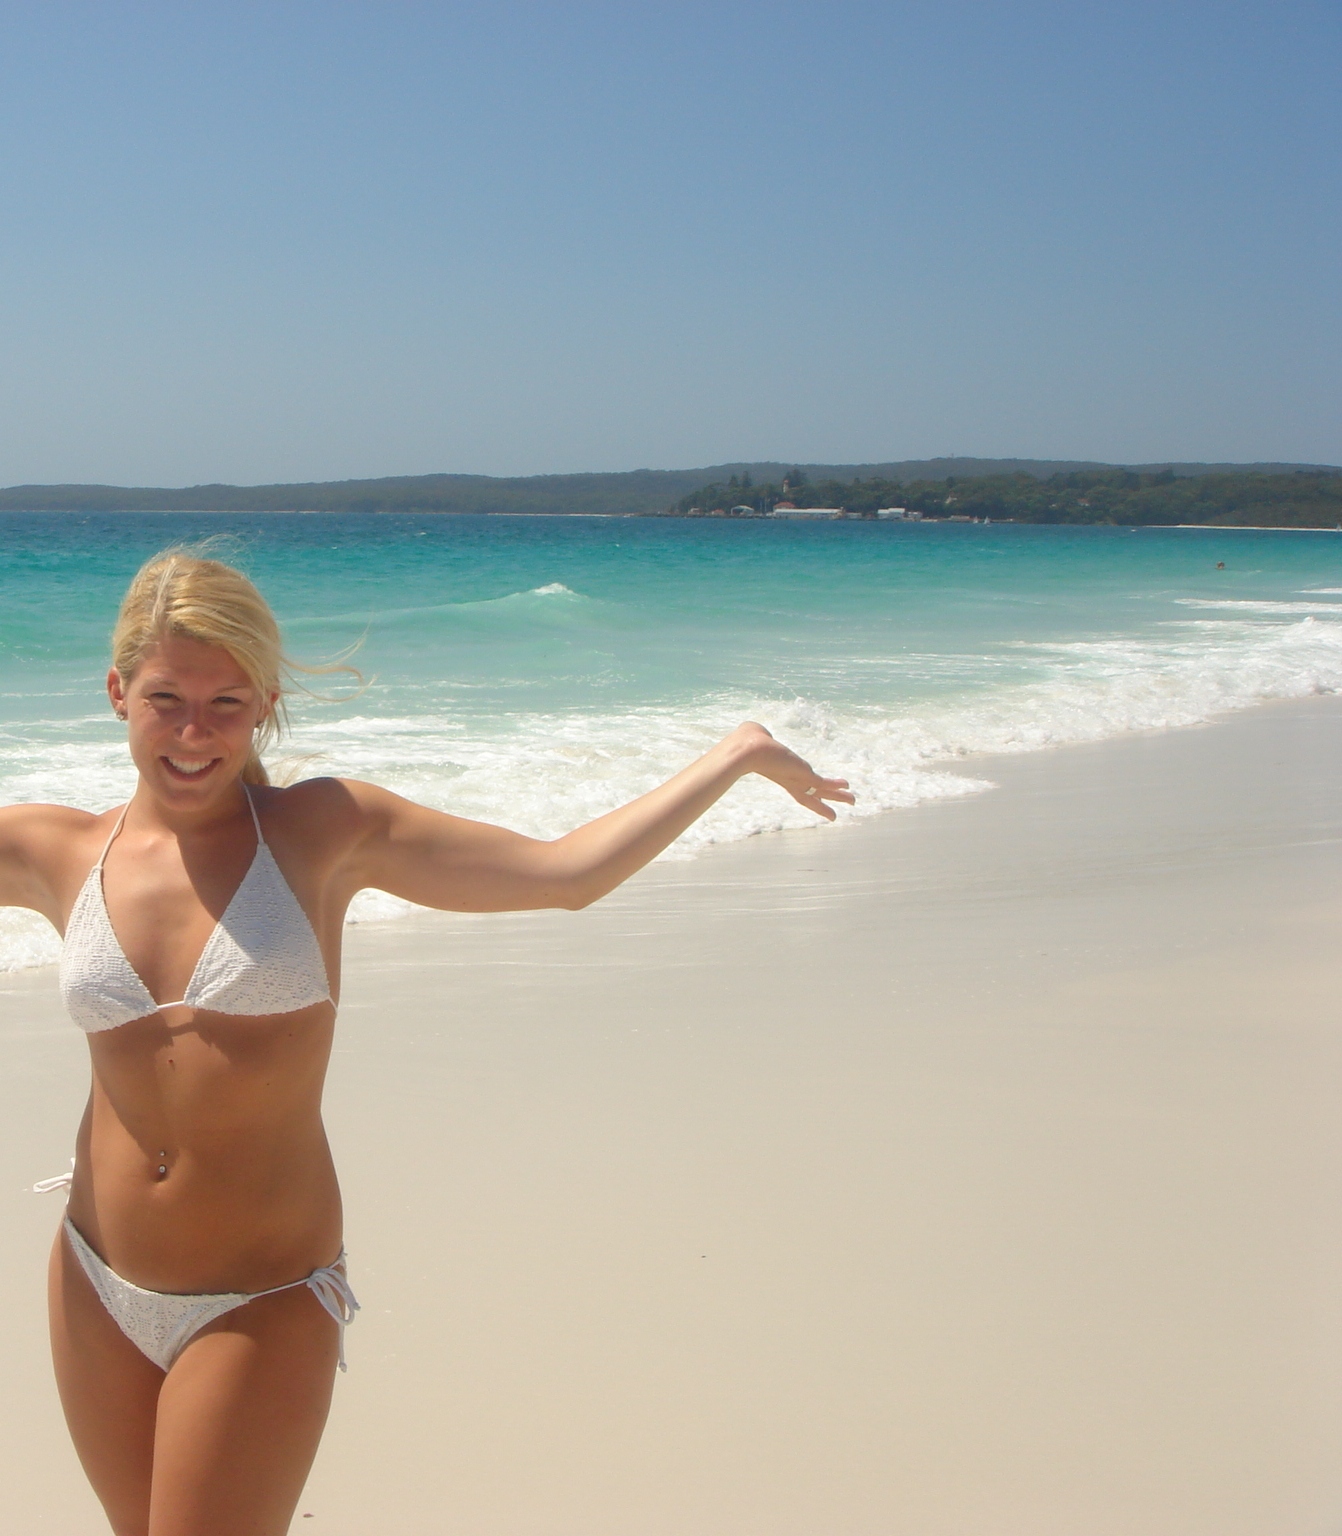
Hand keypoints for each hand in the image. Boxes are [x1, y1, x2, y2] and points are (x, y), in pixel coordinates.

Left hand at [729, 722, 854, 821]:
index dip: (806, 792)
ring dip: (838, 796)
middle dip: (823, 805)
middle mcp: (789, 779)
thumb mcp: (755, 738)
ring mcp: (797, 778)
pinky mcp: (803, 774)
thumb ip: (759, 736)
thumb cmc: (746, 740)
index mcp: (779, 773)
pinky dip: (835, 785)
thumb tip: (756, 730)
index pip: (796, 787)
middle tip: (834, 816)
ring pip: (820, 791)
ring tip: (853, 801)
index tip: (815, 798)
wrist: (748, 748)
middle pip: (810, 796)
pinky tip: (847, 786)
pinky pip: (822, 782)